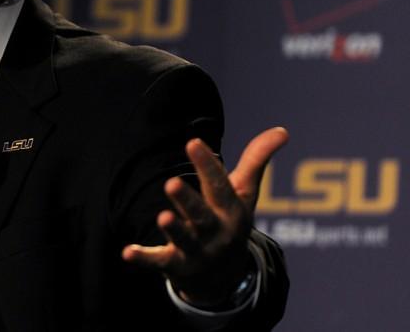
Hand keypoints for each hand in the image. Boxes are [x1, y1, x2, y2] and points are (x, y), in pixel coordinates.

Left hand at [121, 127, 288, 305]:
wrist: (224, 279)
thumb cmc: (230, 222)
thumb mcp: (245, 194)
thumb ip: (256, 160)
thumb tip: (283, 130)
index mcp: (230, 211)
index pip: (219, 186)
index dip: (207, 164)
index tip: (193, 142)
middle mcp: (215, 232)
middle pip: (201, 215)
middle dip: (187, 201)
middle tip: (171, 183)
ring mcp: (196, 251)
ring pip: (184, 239)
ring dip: (174, 230)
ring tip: (163, 217)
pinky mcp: (176, 266)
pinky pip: (159, 262)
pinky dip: (143, 258)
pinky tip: (127, 252)